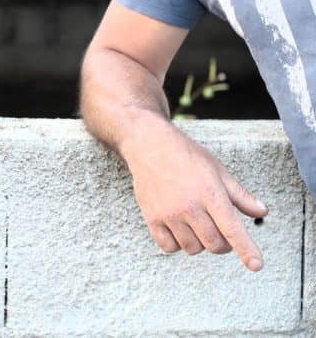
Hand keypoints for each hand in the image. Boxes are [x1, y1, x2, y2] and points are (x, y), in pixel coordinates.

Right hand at [123, 122, 267, 270]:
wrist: (149, 146)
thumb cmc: (186, 156)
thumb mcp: (219, 171)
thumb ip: (240, 195)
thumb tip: (262, 211)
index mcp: (210, 194)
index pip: (232, 229)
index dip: (246, 250)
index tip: (256, 265)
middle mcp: (189, 206)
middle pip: (214, 244)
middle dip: (223, 243)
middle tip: (220, 230)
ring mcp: (169, 214)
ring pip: (192, 248)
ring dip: (200, 243)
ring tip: (197, 226)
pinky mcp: (152, 218)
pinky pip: (168, 247)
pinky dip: (177, 244)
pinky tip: (179, 230)